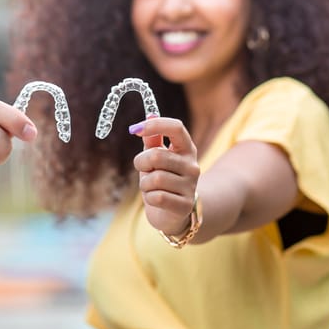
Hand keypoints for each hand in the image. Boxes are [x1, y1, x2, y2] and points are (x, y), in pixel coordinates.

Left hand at [129, 117, 199, 235]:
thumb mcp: (156, 158)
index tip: (135, 129)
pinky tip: (156, 199)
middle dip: (141, 163)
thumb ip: (153, 140)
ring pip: (155, 179)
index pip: (176, 128)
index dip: (155, 125)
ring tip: (151, 187)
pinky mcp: (185, 205)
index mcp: (186, 149)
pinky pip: (156, 197)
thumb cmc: (161, 179)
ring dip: (145, 184)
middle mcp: (192, 165)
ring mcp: (191, 186)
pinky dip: (149, 198)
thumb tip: (151, 115)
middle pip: (157, 156)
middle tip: (144, 170)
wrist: (172, 213)